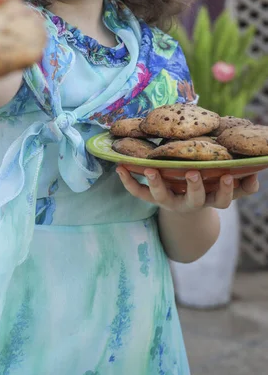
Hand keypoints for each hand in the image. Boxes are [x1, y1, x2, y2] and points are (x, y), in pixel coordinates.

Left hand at [116, 167, 258, 212]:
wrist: (184, 206)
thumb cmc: (207, 187)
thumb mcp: (223, 185)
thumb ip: (241, 182)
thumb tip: (256, 174)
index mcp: (211, 198)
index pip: (223, 197)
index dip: (226, 189)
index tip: (228, 176)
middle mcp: (191, 202)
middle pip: (196, 199)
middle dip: (195, 187)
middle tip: (193, 173)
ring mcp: (170, 202)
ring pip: (163, 197)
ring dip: (157, 183)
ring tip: (151, 170)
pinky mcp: (153, 199)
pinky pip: (139, 193)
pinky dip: (128, 182)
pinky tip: (119, 168)